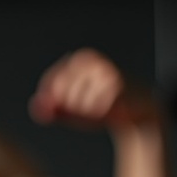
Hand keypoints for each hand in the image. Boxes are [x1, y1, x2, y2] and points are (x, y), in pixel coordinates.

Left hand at [29, 48, 156, 129]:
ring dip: (86, 114)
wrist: (140, 110)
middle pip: (61, 93)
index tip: (68, 108)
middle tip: (90, 109)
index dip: (54, 102)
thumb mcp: (71, 108)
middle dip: (72, 108)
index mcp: (78, 60)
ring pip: (77, 102)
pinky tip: (110, 112)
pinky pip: (94, 109)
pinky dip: (99, 116)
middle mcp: (91, 60)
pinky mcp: (118, 85)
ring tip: (101, 109)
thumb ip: (50, 107)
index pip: (50, 83)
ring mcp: (105, 71)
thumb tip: (35, 104)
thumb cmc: (102, 106)